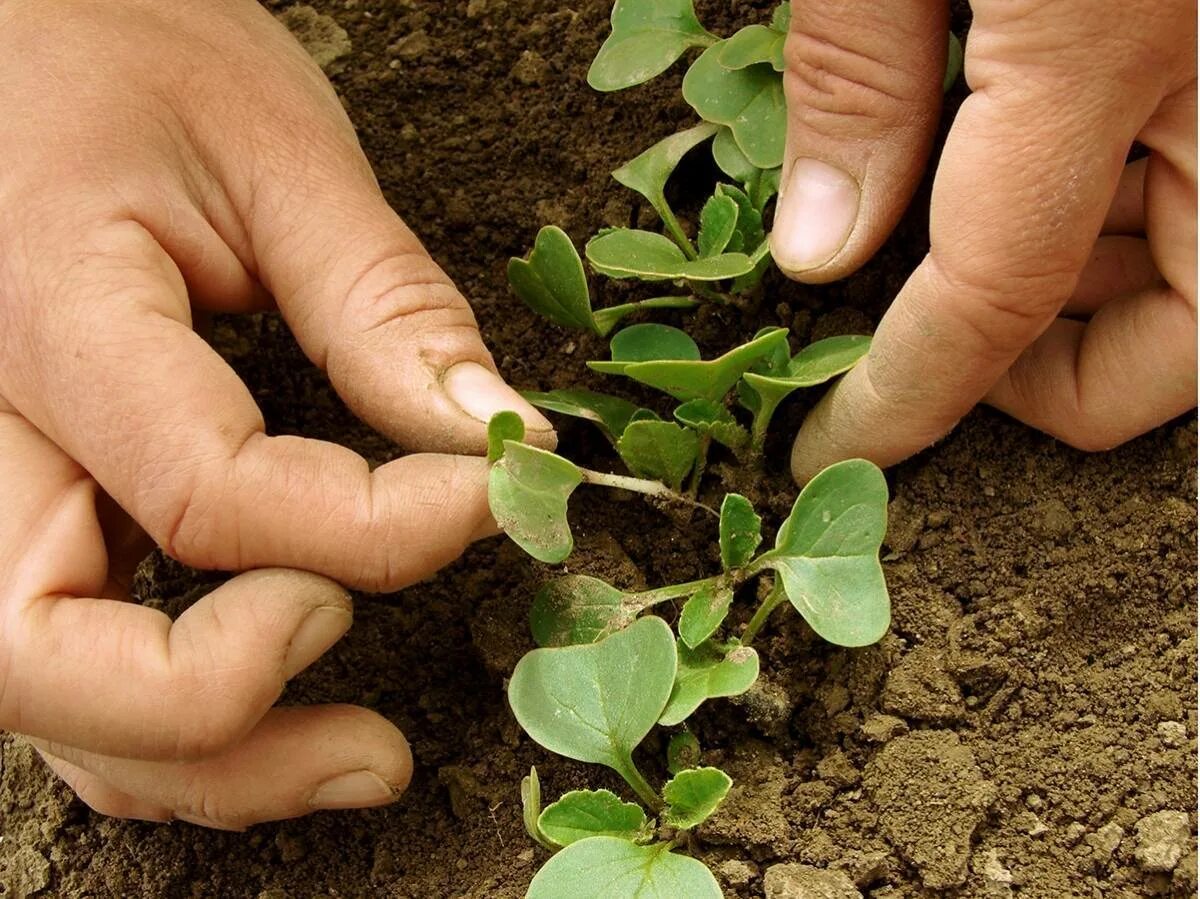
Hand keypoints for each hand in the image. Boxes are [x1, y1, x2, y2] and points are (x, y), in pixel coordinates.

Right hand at [0, 0, 550, 828]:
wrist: (21, 35)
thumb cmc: (125, 55)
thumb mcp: (275, 152)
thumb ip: (385, 308)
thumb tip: (498, 441)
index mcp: (41, 311)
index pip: (210, 492)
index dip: (379, 531)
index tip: (492, 493)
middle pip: (49, 658)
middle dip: (230, 716)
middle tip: (384, 713)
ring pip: (49, 701)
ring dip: (207, 761)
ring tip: (366, 754)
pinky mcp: (13, 501)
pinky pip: (67, 663)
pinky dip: (171, 724)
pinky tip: (283, 701)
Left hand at [770, 0, 1196, 481]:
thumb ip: (855, 75)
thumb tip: (818, 251)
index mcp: (1101, 38)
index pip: (1001, 292)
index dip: (910, 394)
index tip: (836, 442)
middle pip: (1178, 329)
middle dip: (1053, 381)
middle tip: (923, 352)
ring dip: (1090, 293)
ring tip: (947, 260)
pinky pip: (1197, 179)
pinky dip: (1118, 208)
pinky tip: (1008, 168)